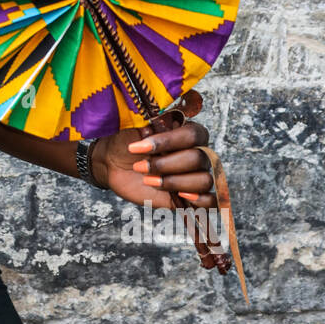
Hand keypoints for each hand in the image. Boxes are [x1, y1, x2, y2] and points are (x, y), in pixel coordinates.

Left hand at [92, 90, 217, 211]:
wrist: (113, 163)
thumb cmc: (126, 142)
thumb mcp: (132, 128)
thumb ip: (147, 122)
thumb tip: (154, 126)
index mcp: (187, 131)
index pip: (193, 135)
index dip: (167, 142)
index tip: (138, 147)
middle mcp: (197, 152)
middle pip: (197, 159)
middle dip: (165, 165)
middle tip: (140, 166)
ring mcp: (194, 174)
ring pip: (203, 180)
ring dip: (174, 182)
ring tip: (149, 181)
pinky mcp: (190, 196)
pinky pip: (211, 201)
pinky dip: (200, 200)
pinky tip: (180, 196)